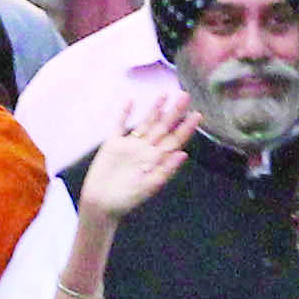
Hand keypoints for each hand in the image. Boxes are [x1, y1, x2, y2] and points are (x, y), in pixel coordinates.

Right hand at [76, 94, 197, 223]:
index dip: (186, 128)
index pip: (175, 141)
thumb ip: (166, 170)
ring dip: (154, 109)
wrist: (100, 204)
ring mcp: (130, 146)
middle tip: (185, 95)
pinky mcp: (113, 145)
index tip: (197, 114)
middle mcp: (145, 150)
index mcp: (156, 160)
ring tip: (164, 95)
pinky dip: (124, 113)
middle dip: (174, 112)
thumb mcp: (148, 187)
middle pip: (163, 128)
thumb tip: (183, 154)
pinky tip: (130, 101)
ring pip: (145, 123)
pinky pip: (120, 125)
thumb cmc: (126, 200)